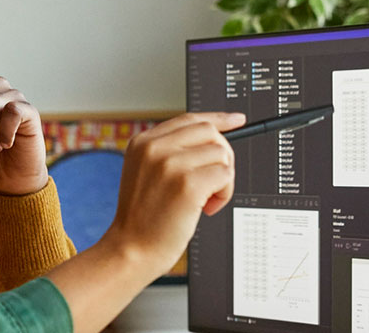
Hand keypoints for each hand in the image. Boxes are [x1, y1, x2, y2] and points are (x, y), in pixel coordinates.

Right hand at [100, 112, 244, 269]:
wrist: (131, 249)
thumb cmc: (143, 219)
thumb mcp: (146, 173)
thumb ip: (170, 153)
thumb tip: (213, 140)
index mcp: (143, 142)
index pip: (190, 119)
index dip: (218, 119)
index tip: (237, 120)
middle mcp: (154, 148)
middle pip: (210, 132)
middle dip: (222, 156)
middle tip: (214, 182)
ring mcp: (170, 164)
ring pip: (221, 154)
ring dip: (223, 180)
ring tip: (205, 200)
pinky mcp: (187, 184)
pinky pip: (225, 175)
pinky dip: (224, 194)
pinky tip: (207, 208)